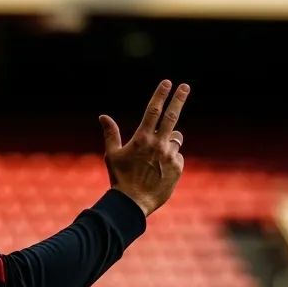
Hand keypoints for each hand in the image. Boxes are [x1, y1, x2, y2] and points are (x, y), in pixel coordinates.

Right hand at [99, 80, 189, 216]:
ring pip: (176, 139)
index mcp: (142, 138)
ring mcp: (170, 155)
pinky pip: (178, 156)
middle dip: (179, 99)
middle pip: (172, 116)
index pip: (153, 110)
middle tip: (185, 87)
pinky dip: (171, 158)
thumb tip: (103, 116)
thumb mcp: (112, 155)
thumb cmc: (120, 179)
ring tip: (157, 156)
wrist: (133, 203)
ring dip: (170, 141)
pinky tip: (160, 170)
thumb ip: (110, 134)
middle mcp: (158, 144)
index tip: (168, 83)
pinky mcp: (178, 167)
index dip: (161, 94)